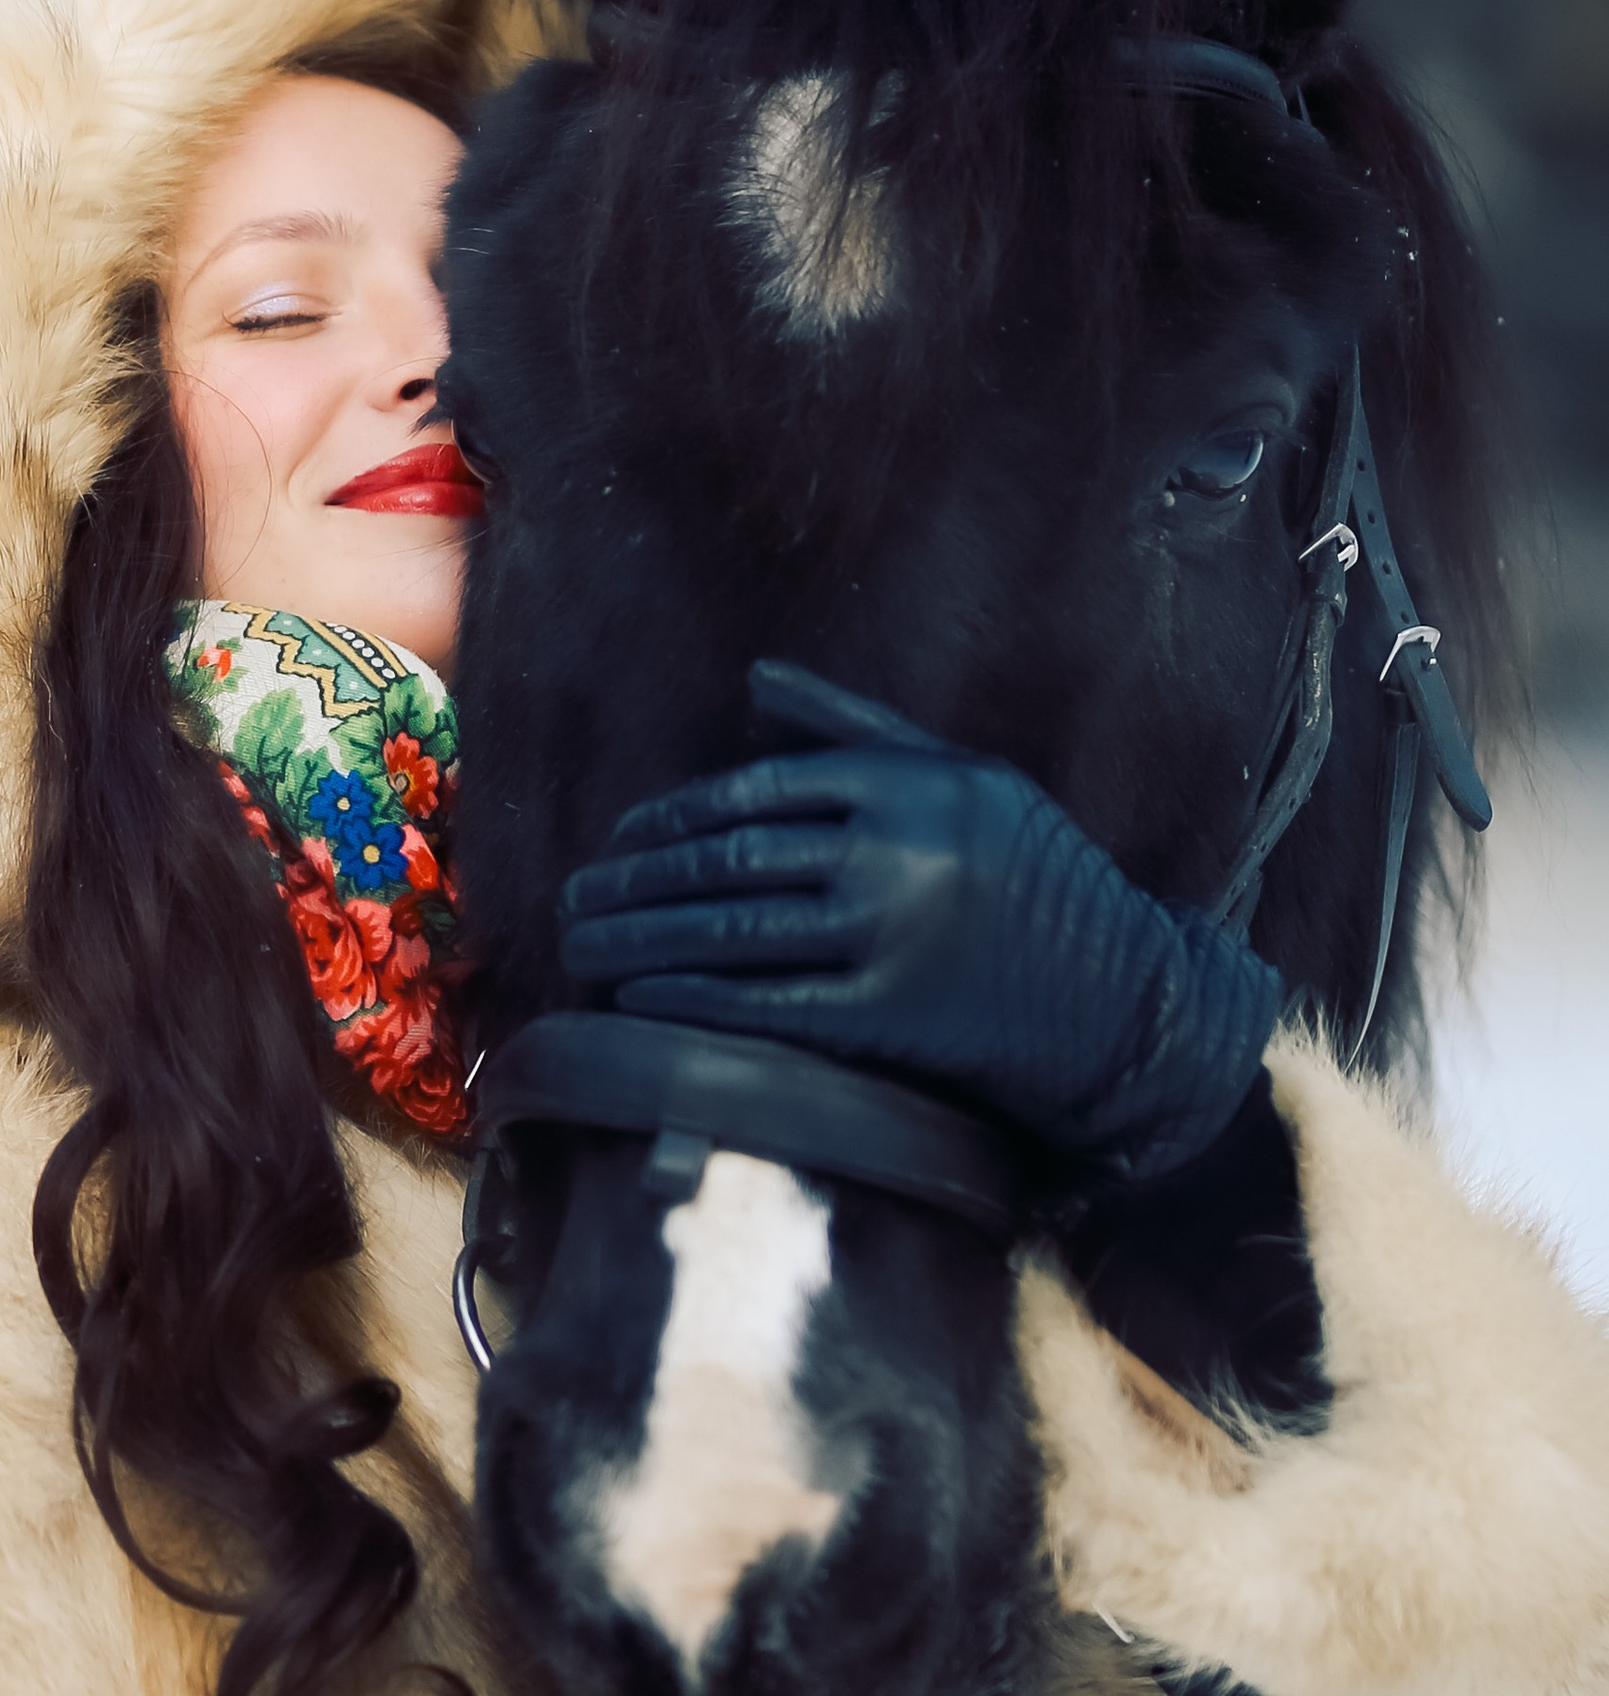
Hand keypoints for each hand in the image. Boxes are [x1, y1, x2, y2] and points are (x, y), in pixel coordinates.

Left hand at [560, 662, 1282, 1181]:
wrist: (1119, 993)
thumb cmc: (1032, 872)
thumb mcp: (963, 777)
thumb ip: (856, 728)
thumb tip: (757, 678)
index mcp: (905, 784)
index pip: (753, 791)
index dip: (671, 820)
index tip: (619, 839)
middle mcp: (893, 853)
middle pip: (728, 862)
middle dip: (636, 882)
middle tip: (575, 897)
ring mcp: (889, 937)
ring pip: (733, 934)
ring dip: (641, 939)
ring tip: (583, 943)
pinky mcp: (890, 1017)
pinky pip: (767, 1006)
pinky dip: (693, 998)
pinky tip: (640, 994)